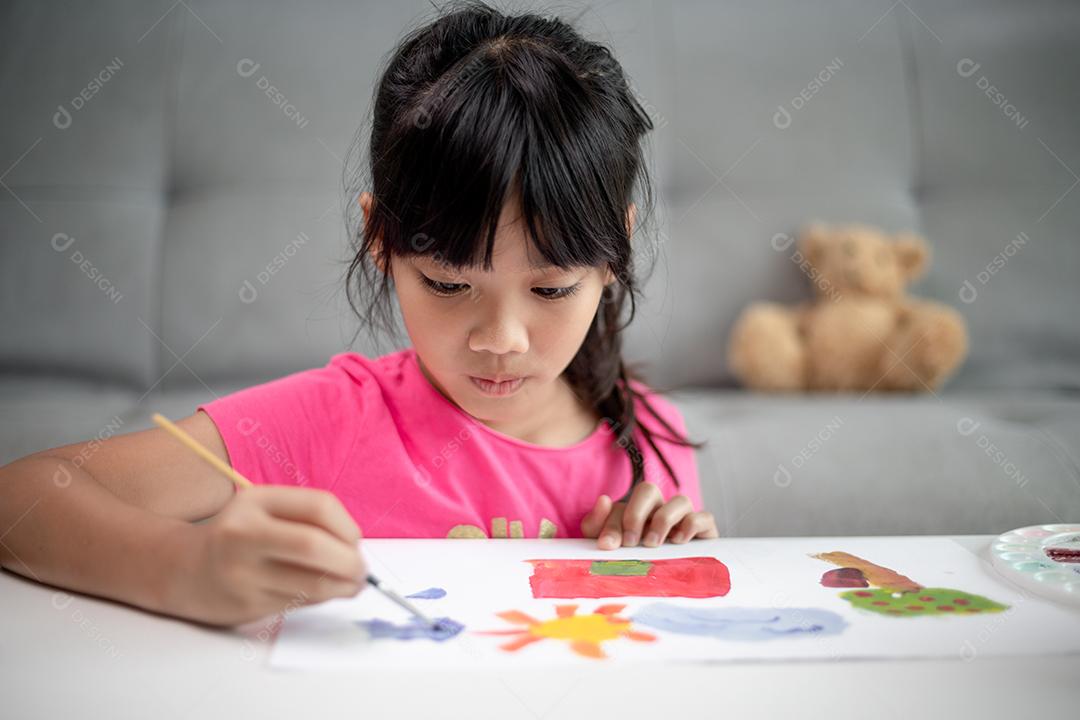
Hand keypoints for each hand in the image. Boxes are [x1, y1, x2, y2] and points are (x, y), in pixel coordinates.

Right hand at [162, 485, 365, 625]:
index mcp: (255, 502)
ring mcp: (242, 572)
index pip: (318, 506)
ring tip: (353, 583)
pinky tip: (325, 591)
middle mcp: (244, 534)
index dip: (347, 526)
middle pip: (313, 546)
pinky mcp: (246, 604)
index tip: (355, 541)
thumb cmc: (239, 535)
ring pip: (310, 582)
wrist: (183, 569)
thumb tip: (355, 545)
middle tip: (362, 570)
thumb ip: (306, 518)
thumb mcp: (265, 509)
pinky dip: (322, 597)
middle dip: (350, 561)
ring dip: (343, 585)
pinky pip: (299, 602)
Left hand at [580, 482, 717, 549]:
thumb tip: (603, 500)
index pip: (621, 505)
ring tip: (652, 543)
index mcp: (634, 511)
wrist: (666, 586)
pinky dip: (692, 524)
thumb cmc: (633, 562)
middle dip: (635, 514)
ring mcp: (682, 519)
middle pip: (649, 490)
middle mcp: (659, 509)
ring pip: (681, 500)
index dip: (612, 523)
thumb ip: (596, 525)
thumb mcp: (609, 546)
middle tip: (630, 542)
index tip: (607, 545)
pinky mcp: (704, 532)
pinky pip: (704, 517)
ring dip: (664, 519)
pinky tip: (679, 541)